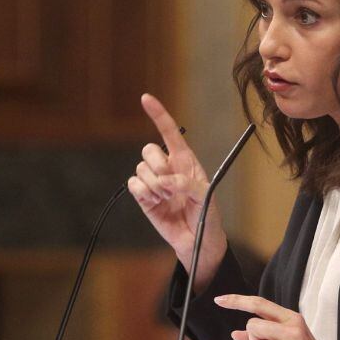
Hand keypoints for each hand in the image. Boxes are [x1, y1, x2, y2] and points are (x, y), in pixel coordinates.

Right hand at [127, 94, 226, 291]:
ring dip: (154, 186)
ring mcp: (154, 181)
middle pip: (149, 150)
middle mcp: (168, 167)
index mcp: (186, 160)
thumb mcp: (205, 197)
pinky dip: (144, 194)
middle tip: (170, 186)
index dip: (158, 114)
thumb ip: (187, 185)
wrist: (197, 241)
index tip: (146, 98)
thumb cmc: (206, 216)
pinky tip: (156, 203)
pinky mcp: (143, 196)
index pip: (170, 132)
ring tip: (167, 199)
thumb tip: (165, 182)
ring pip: (141, 168)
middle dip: (157, 166)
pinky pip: (134, 184)